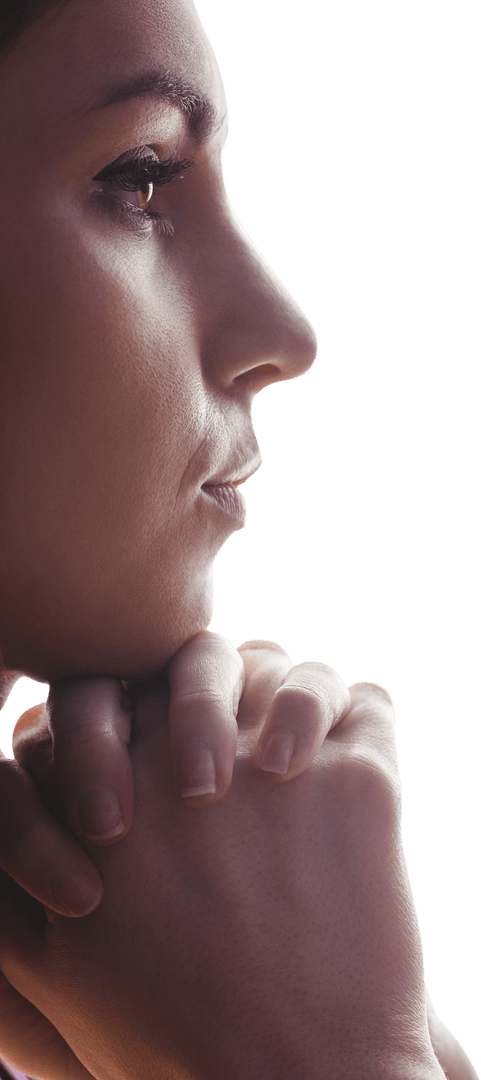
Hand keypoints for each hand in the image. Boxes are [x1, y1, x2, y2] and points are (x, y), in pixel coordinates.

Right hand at [0, 682, 450, 1079]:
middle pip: (197, 659)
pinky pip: (366, 702)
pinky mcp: (363, 782)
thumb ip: (14, 877)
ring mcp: (278, 759)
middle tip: (227, 737)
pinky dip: (358, 718)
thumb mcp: (54, 969)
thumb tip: (10, 795)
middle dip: (204, 685)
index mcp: (110, 791)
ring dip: (285, 691)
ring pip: (284, 666)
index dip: (129, 708)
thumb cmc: (168, 1038)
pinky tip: (346, 753)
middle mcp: (188, 756)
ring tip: (289, 741)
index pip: (111, 687)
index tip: (156, 745)